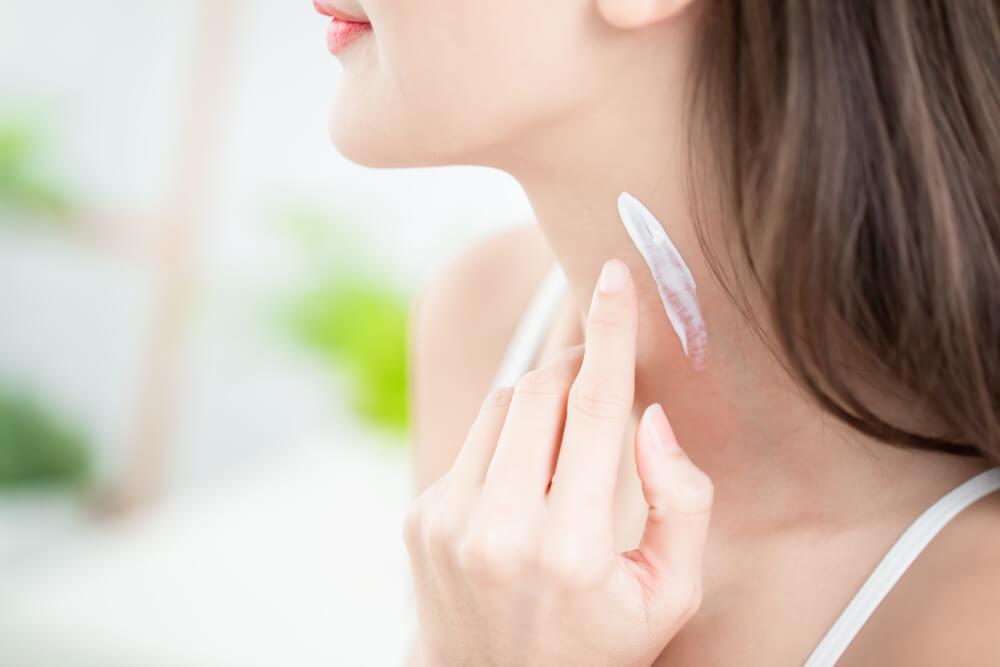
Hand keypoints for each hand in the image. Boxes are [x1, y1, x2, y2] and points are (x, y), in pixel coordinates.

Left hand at [403, 258, 714, 666]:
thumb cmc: (594, 645)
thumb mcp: (669, 595)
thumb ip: (682, 503)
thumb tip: (649, 418)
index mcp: (574, 549)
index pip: (598, 408)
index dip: (611, 332)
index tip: (615, 276)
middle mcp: (502, 531)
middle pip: (543, 391)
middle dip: (579, 367)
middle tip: (603, 379)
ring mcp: (450, 523)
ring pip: (504, 404)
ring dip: (542, 403)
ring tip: (566, 452)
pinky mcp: (422, 518)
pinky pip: (474, 439)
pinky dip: (508, 440)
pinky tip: (524, 486)